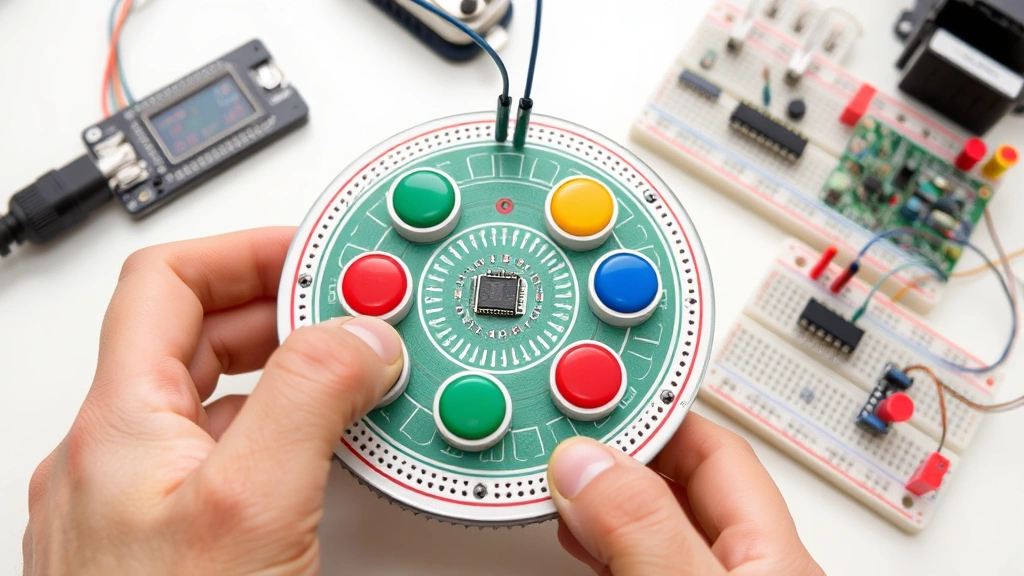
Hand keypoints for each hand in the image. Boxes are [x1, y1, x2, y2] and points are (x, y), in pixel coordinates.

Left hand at [23, 228, 404, 574]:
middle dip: (279, 309)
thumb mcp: (253, 507)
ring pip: (216, 399)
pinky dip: (278, 433)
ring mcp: (139, 504)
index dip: (246, 252)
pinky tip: (322, 448)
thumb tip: (357, 334)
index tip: (318, 256)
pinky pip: (226, 458)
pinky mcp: (170, 544)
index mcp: (120, 424)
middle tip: (350, 310)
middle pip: (195, 337)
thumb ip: (309, 401)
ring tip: (350, 369)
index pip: (168, 283)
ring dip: (284, 372)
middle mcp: (119, 457)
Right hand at [548, 412, 823, 575]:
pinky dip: (602, 542)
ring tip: (561, 479)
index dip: (656, 414)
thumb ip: (647, 531)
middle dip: (620, 450)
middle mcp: (745, 572)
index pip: (715, 452)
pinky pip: (636, 562)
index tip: (597, 395)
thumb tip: (587, 464)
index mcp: (775, 557)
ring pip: (653, 527)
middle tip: (567, 431)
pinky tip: (579, 537)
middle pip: (678, 484)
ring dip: (603, 497)